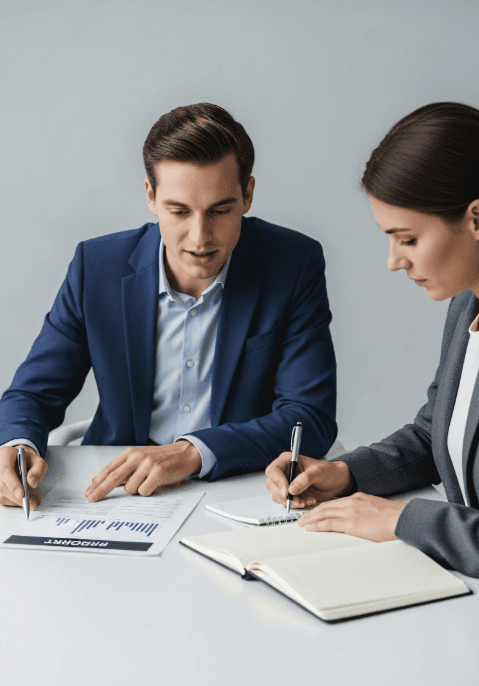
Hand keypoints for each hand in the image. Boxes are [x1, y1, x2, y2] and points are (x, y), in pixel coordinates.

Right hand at [0, 445, 47, 509]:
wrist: (15, 459)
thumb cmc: (26, 459)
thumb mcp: (37, 460)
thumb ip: (38, 469)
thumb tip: (32, 483)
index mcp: (5, 455)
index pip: (6, 471)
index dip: (13, 484)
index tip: (22, 494)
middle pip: (3, 486)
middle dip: (18, 498)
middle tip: (34, 503)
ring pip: (2, 495)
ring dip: (17, 502)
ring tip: (33, 501)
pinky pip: (3, 499)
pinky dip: (14, 502)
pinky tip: (24, 501)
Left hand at [84, 440, 201, 501]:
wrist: (184, 454)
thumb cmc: (161, 458)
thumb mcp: (139, 459)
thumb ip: (122, 468)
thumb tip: (99, 479)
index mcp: (130, 452)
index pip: (109, 468)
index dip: (97, 481)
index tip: (89, 491)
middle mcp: (137, 456)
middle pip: (113, 477)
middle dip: (101, 490)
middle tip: (92, 499)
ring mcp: (148, 464)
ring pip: (130, 488)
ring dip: (135, 490)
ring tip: (146, 482)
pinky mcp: (158, 473)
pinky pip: (144, 491)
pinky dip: (146, 492)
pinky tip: (153, 485)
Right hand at [265, 452, 353, 507]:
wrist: (336, 482)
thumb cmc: (329, 472)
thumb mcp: (319, 472)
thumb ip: (305, 479)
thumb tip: (291, 490)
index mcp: (287, 460)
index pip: (273, 470)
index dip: (278, 481)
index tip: (287, 491)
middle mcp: (284, 472)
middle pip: (271, 485)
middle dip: (283, 495)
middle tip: (297, 500)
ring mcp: (286, 483)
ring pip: (277, 495)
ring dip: (290, 502)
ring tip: (306, 500)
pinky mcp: (290, 494)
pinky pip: (286, 503)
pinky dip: (296, 505)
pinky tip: (307, 501)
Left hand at [298, 492, 407, 541]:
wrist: (402, 519)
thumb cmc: (394, 517)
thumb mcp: (375, 509)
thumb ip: (362, 511)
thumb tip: (357, 519)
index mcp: (357, 498)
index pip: (334, 502)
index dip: (321, 507)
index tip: (314, 511)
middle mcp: (351, 502)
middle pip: (325, 506)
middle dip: (312, 512)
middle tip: (303, 517)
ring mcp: (350, 512)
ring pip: (323, 513)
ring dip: (310, 518)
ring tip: (302, 523)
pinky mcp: (351, 523)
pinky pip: (329, 523)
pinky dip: (317, 525)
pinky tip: (311, 528)